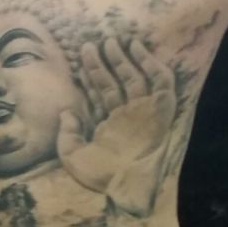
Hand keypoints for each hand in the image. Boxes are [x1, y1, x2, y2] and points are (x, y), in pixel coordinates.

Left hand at [58, 36, 176, 216]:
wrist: (127, 184)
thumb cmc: (100, 175)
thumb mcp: (72, 155)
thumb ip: (66, 133)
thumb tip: (66, 112)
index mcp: (109, 128)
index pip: (100, 96)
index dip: (90, 78)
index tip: (79, 62)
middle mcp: (127, 117)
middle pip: (114, 83)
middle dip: (102, 64)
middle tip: (89, 45)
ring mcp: (144, 112)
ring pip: (134, 78)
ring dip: (123, 59)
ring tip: (110, 41)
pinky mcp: (161, 108)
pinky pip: (160, 81)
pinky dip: (151, 63)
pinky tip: (136, 48)